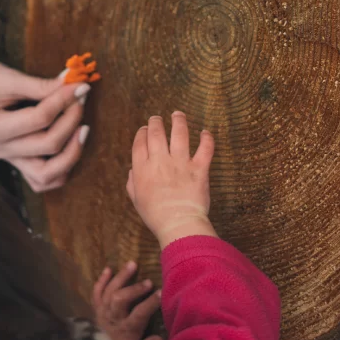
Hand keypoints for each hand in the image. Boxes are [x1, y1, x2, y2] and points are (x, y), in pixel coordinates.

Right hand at [0, 58, 90, 190]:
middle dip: (72, 120)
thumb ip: (41, 85)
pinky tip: (71, 145)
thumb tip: (74, 83)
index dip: (65, 100)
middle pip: (48, 145)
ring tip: (82, 129)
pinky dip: (61, 168)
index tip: (81, 84)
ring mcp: (7, 160)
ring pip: (47, 175)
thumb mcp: (7, 76)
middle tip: (81, 98)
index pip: (40, 119)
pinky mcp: (15, 162)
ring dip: (72, 153)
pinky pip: (42, 179)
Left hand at [92, 261, 163, 339]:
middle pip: (121, 299)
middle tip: (148, 282)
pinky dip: (102, 280)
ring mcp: (102, 311)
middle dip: (135, 288)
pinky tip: (108, 269)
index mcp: (125, 330)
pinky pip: (96, 292)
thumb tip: (159, 338)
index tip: (161, 292)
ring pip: (110, 291)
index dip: (150, 303)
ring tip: (132, 264)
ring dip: (121, 277)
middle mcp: (113, 318)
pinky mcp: (95, 308)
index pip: (140, 314)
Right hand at [127, 113, 216, 248]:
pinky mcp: (199, 169)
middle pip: (156, 133)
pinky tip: (205, 132)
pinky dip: (206, 138)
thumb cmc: (156, 216)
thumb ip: (133, 182)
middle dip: (155, 122)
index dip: (141, 132)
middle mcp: (160, 162)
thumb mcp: (136, 200)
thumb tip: (134, 170)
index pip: (139, 142)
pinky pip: (205, 148)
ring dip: (178, 120)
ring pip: (179, 133)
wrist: (178, 225)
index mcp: (143, 169)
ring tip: (178, 114)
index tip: (144, 129)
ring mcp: (180, 163)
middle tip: (157, 118)